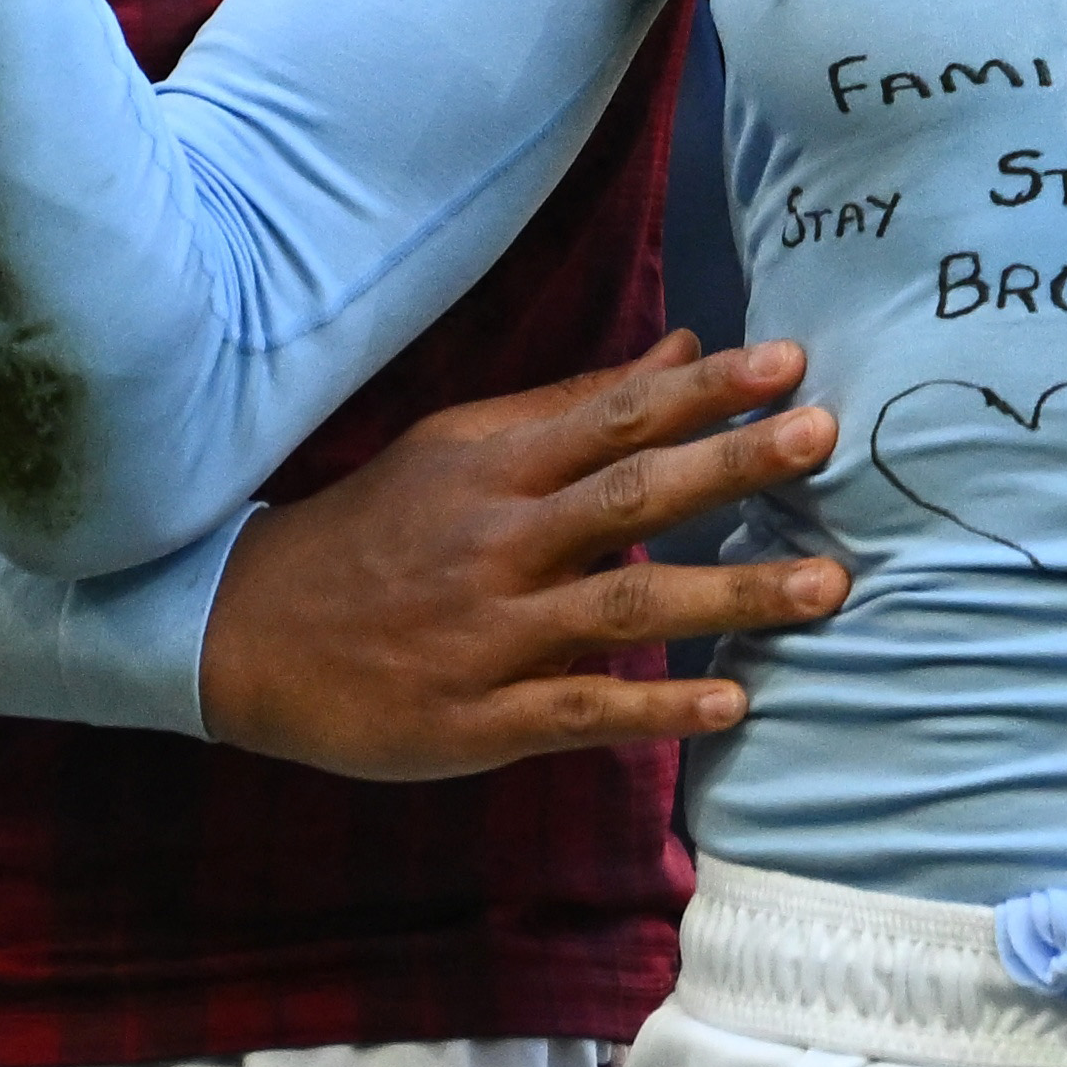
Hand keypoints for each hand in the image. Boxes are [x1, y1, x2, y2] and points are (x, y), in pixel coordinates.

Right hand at [194, 333, 850, 775]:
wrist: (241, 632)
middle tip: (825, 438)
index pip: (614, 418)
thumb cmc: (370, 532)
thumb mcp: (458, 449)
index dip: (704, 390)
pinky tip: (729, 702)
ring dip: (729, 596)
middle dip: (731, 466)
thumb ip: (576, 404)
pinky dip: (655, 707)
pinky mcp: (476, 718)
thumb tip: (687, 348)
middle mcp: (497, 544)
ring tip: (826, 586)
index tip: (790, 362)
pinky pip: (579, 712)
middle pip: (630, 498)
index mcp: (493, 471)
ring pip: (623, 608)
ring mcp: (488, 634)